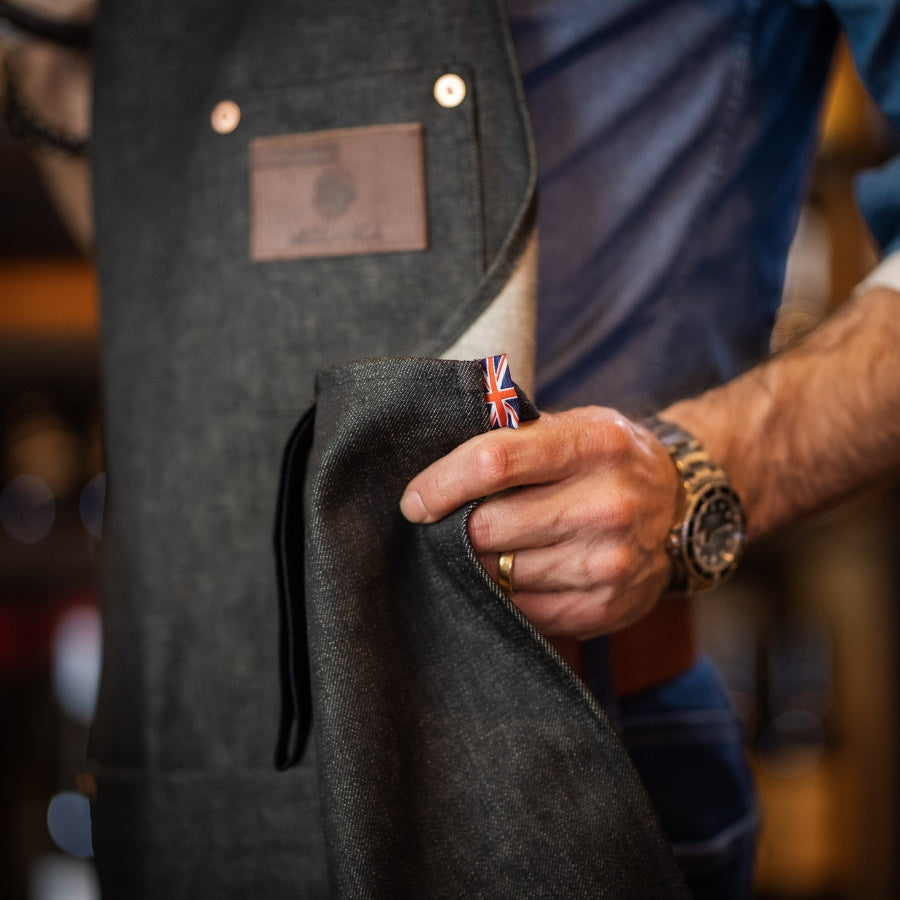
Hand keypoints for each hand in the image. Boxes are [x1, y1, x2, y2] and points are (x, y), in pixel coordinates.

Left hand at [400, 407, 681, 638]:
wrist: (682, 507)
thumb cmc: (607, 459)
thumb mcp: (574, 425)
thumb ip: (512, 438)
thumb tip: (435, 468)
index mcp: (593, 445)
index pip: (493, 462)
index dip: (440, 483)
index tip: (414, 500)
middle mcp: (606, 504)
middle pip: (488, 527)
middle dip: (456, 529)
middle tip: (449, 524)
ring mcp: (609, 561)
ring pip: (500, 573)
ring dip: (478, 563)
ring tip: (487, 545)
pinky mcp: (605, 606)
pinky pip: (522, 609)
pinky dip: (505, 593)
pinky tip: (513, 571)